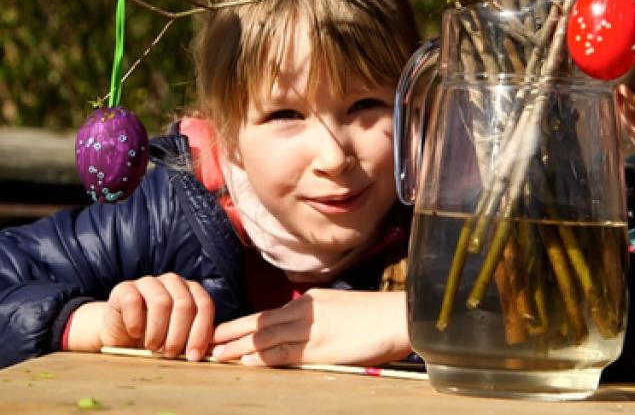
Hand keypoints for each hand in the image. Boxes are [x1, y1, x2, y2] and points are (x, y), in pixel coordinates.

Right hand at [67, 273, 214, 361]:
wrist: (120, 334)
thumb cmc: (154, 337)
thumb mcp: (179, 339)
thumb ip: (196, 339)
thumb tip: (216, 351)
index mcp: (191, 291)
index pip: (205, 305)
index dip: (201, 332)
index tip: (193, 356)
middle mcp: (173, 282)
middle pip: (185, 304)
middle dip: (179, 334)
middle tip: (171, 354)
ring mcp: (149, 282)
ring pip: (161, 302)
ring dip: (158, 330)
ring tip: (153, 347)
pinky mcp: (124, 287)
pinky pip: (133, 300)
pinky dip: (136, 322)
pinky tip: (135, 333)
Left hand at [210, 289, 408, 366]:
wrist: (397, 316)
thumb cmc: (376, 315)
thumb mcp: (343, 309)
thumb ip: (321, 317)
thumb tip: (305, 332)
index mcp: (312, 301)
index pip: (271, 314)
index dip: (246, 324)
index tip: (227, 329)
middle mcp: (306, 311)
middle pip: (260, 323)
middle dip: (232, 331)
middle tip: (208, 339)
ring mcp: (311, 329)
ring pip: (265, 337)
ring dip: (238, 346)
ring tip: (216, 354)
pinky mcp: (318, 348)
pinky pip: (283, 352)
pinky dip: (262, 357)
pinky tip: (246, 362)